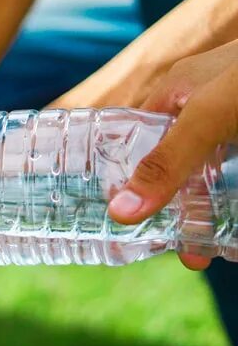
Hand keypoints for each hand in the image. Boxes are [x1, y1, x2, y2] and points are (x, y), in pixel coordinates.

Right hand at [108, 39, 237, 269]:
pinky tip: (235, 234)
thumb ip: (166, 163)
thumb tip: (119, 213)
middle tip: (177, 249)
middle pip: (179, 165)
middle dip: (177, 207)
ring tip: (203, 252)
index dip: (128, 174)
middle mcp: (207, 110)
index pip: (138, 137)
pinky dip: (235, 208)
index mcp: (177, 92)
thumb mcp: (207, 117)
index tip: (125, 218)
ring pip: (217, 176)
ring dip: (209, 214)